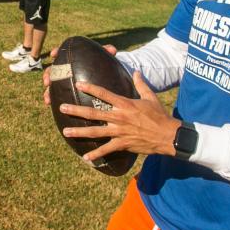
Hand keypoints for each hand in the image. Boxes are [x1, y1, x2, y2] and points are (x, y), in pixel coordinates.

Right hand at [43, 43, 116, 105]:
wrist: (104, 77)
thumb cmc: (103, 65)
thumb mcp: (105, 59)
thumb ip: (107, 52)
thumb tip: (112, 50)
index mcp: (74, 58)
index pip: (62, 53)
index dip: (57, 52)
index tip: (53, 54)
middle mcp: (66, 69)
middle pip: (53, 69)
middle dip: (48, 75)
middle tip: (47, 81)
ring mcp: (65, 80)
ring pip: (53, 84)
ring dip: (48, 90)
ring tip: (47, 98)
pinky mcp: (66, 90)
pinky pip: (57, 94)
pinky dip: (52, 98)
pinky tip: (49, 104)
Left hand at [58, 71, 179, 161]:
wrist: (167, 135)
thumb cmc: (159, 115)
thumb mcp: (150, 97)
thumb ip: (141, 84)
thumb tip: (136, 71)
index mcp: (125, 104)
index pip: (104, 93)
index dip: (90, 88)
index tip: (78, 85)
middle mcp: (119, 117)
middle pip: (93, 113)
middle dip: (76, 110)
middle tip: (62, 108)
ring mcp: (119, 131)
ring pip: (95, 131)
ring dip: (79, 131)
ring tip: (66, 131)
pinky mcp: (123, 144)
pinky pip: (106, 150)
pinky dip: (96, 154)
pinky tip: (85, 158)